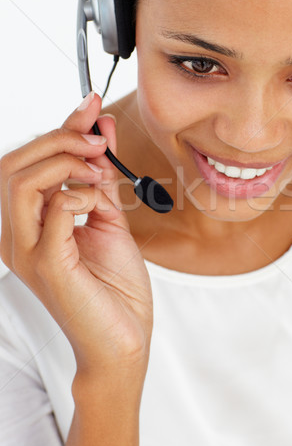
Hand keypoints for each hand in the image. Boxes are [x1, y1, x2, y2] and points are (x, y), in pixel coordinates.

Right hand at [0, 93, 152, 374]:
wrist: (124, 338)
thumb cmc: (114, 287)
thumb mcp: (108, 217)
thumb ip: (100, 176)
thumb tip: (100, 130)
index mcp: (28, 224)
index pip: (27, 163)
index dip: (60, 128)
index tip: (92, 107)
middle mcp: (17, 235)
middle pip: (14, 164)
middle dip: (60, 139)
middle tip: (99, 140)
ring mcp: (27, 251)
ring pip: (20, 180)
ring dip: (65, 161)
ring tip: (99, 168)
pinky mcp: (48, 265)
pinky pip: (51, 210)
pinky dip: (76, 193)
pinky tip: (96, 202)